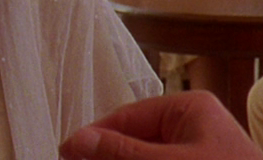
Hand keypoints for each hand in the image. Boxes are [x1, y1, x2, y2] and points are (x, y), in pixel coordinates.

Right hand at [59, 91, 262, 159]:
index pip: (128, 116)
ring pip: (144, 154)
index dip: (94, 136)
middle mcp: (192, 126)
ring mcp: (196, 150)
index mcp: (189, 108)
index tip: (66, 152)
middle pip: (134, 138)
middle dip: (106, 155)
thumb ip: (122, 153)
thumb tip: (77, 141)